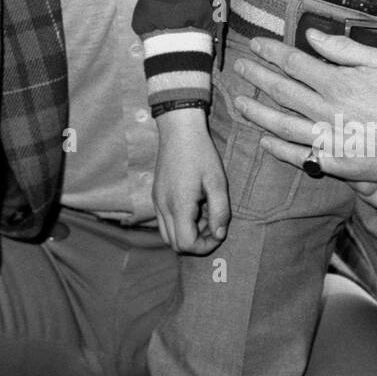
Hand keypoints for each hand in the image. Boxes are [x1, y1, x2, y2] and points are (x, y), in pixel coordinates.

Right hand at [152, 111, 229, 254]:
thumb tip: (220, 235)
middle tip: (212, 224)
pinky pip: (164, 221)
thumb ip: (220, 211)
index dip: (205, 245)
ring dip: (186, 233)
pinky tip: (194, 205)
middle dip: (196, 242)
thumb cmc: (201, 153)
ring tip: (203, 215)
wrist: (179, 130)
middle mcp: (163, 206)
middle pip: (174, 244)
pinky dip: (179, 222)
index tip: (219, 231)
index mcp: (179, 205)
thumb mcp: (217, 181)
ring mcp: (157, 201)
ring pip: (167, 234)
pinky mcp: (156, 195)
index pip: (186, 244)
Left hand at [229, 29, 376, 187]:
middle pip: (281, 90)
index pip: (293, 62)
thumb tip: (310, 35)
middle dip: (256, 76)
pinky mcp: (338, 164)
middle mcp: (328, 110)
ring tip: (239, 103)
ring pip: (282, 125)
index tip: (255, 45)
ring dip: (257, 112)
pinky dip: (279, 149)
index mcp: (338, 82)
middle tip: (239, 68)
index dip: (270, 51)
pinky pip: (300, 156)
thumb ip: (343, 48)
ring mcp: (331, 139)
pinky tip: (264, 141)